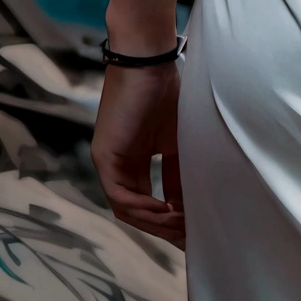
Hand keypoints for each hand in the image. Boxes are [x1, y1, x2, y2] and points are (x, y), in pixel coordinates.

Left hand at [92, 60, 184, 250]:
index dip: (173, 220)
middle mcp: (119, 167)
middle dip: (165, 228)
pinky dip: (143, 208)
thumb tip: (193, 207)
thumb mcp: (180, 141)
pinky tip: (166, 211)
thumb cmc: (168, 92)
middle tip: (191, 239)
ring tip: (183, 225)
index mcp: (136, 162)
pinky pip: (120, 195)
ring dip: (155, 222)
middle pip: (138, 212)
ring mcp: (109, 164)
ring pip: (128, 209)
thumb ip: (181, 173)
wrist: (148, 62)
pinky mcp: (104, 158)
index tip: (196, 232)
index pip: (152, 202)